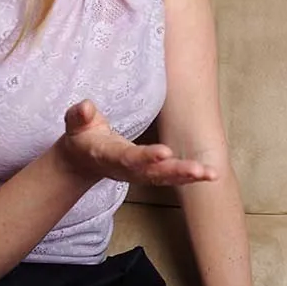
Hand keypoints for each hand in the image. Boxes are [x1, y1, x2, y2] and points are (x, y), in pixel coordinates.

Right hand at [56, 100, 218, 186]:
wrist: (82, 161)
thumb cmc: (83, 137)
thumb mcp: (75, 124)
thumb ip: (79, 116)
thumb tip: (85, 107)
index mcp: (109, 155)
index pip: (129, 157)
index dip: (146, 157)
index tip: (165, 153)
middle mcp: (127, 169)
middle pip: (153, 173)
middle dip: (176, 172)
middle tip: (198, 170)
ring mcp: (139, 174)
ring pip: (165, 178)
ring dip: (188, 177)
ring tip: (211, 174)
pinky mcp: (149, 174)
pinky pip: (171, 178)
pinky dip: (191, 178)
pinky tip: (210, 174)